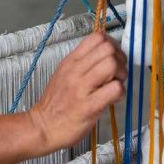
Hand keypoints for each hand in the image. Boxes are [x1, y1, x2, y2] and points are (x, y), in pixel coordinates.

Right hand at [30, 32, 126, 153]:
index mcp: (71, 62)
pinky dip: (120, 92)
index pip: (97, 37)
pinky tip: (113, 98)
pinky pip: (114, 89)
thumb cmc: (55, 103)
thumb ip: (82, 63)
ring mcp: (81, 88)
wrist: (43, 127)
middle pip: (108, 48)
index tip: (113, 57)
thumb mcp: (64, 74)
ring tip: (115, 85)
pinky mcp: (89, 106)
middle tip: (117, 73)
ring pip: (112, 64)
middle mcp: (76, 71)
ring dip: (121, 74)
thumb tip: (105, 57)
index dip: (112, 45)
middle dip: (120, 59)